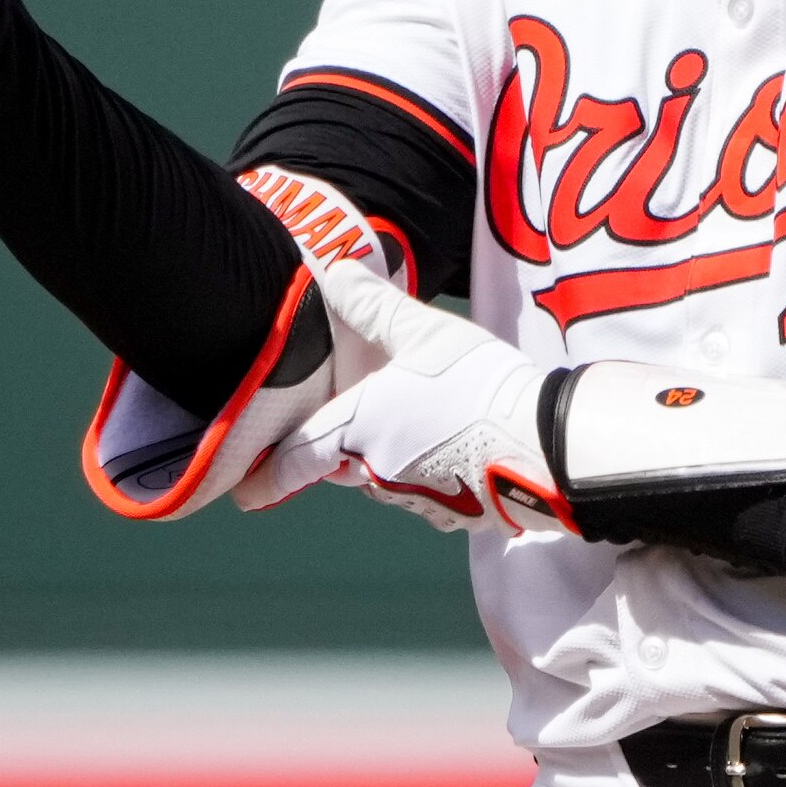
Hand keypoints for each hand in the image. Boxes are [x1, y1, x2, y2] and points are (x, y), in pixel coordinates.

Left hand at [264, 260, 568, 533]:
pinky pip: (431, 494)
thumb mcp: (426, 333)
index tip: (242, 496)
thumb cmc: (478, 386)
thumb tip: (337, 270)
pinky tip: (465, 453)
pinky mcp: (455, 516)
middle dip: (347, 452)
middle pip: (347, 464)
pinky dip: (436, 476)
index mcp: (358, 430)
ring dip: (397, 459)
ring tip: (431, 427)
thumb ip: (376, 307)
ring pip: (389, 478)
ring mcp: (417, 499)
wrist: (543, 447)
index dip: (265, 479)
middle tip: (362, 427)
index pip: (296, 459)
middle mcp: (376, 472)